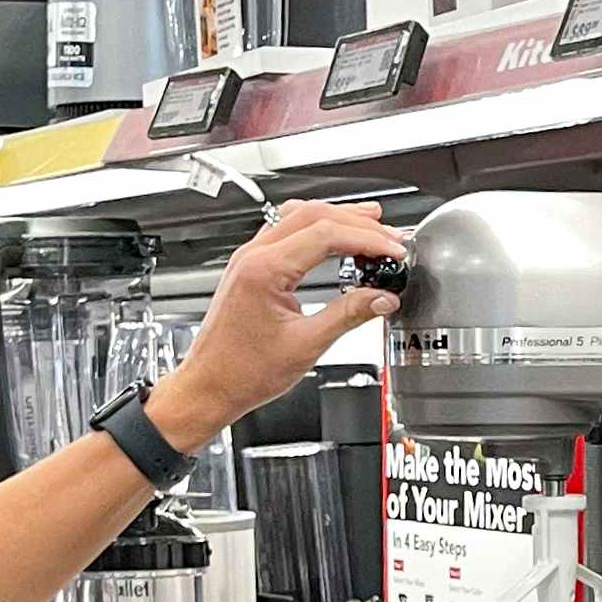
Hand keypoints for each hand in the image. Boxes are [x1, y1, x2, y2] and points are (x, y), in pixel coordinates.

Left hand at [150, 199, 406, 449]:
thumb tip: (382, 298)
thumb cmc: (241, 372)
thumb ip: (348, 315)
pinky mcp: (250, 267)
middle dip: (357, 221)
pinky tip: (334, 239)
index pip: (326, 235)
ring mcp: (249, 258)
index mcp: (264, 270)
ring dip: (336, 217)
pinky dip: (315, 228)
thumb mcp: (306, 345)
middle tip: (390, 235)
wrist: (209, 386)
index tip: (393, 249)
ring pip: (298, 216)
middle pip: (314, 214)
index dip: (367, 239)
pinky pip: (285, 230)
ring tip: (370, 225)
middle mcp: (253, 256)